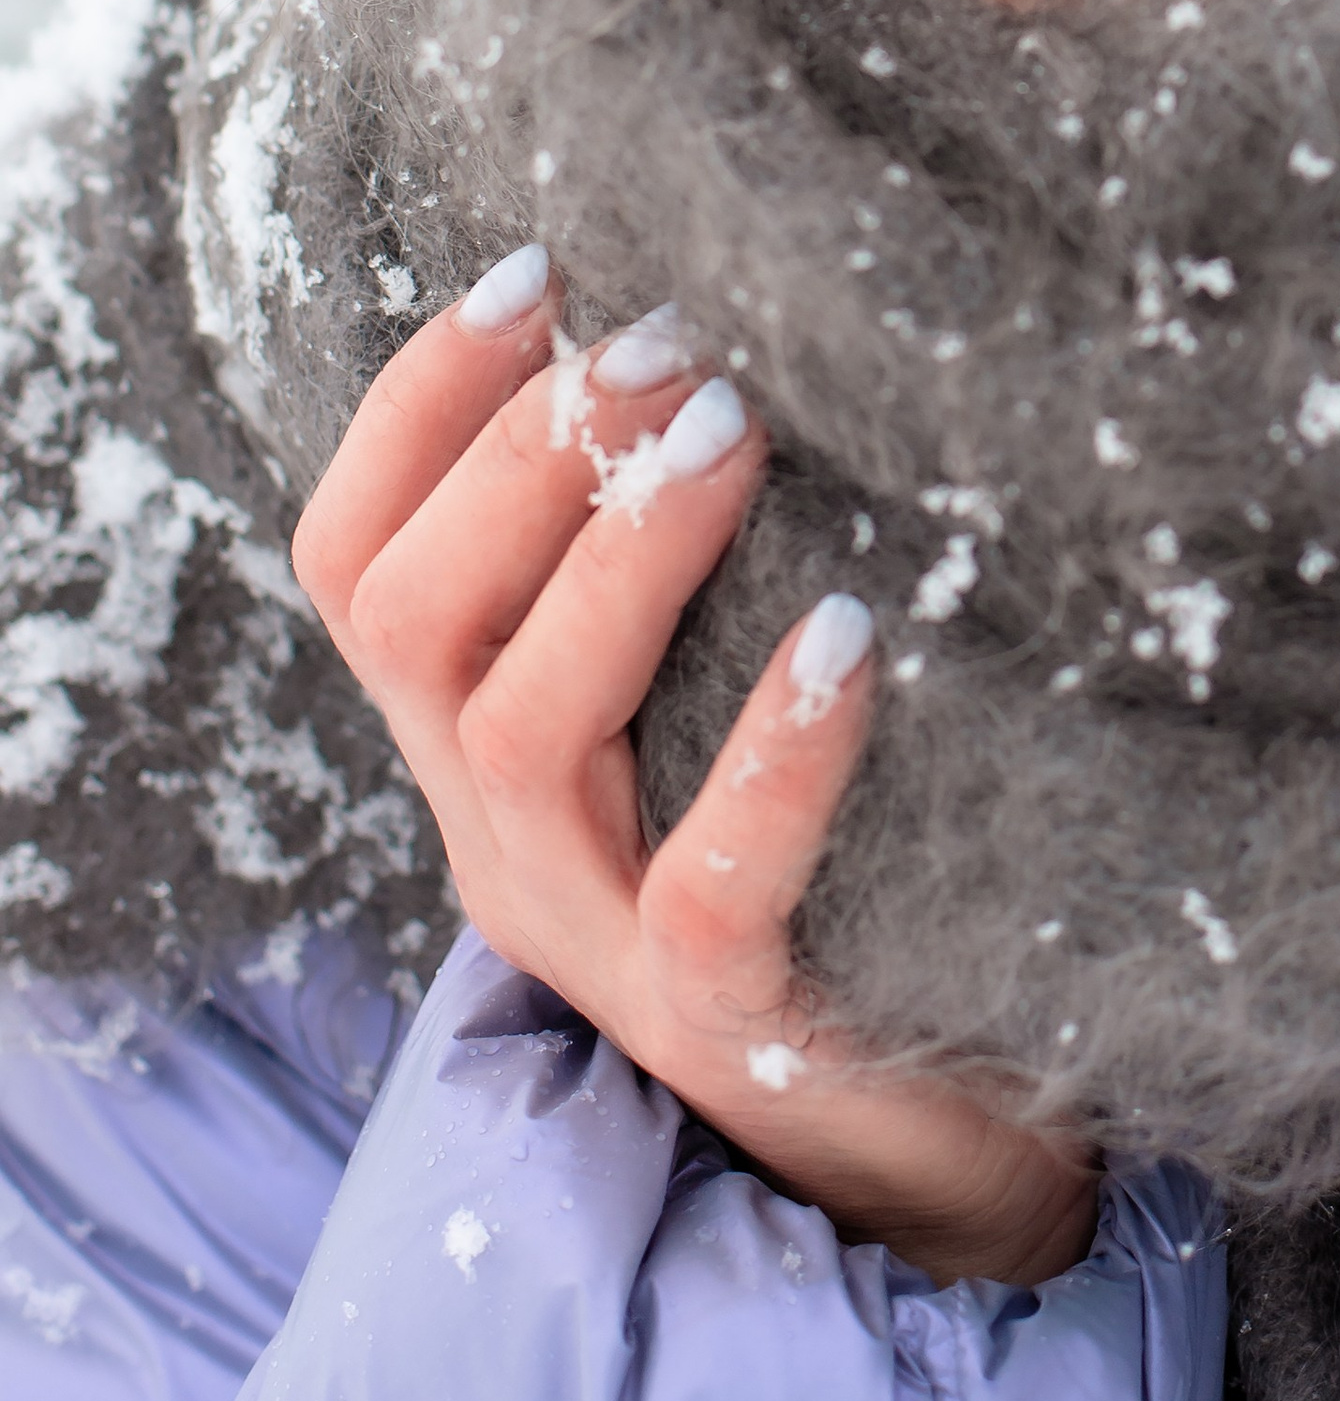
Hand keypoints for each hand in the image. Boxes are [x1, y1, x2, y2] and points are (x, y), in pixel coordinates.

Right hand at [292, 246, 1095, 1285]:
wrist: (921, 1128)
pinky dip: (771, 754)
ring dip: (619, 556)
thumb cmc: (821, 853)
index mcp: (475, 744)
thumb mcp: (697, 691)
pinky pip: (709, 888)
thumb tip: (718, 326)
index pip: (357, 565)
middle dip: (526, 454)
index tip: (531, 272)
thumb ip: (670, 556)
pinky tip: (847, 638)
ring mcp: (600, 940)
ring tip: (733, 428)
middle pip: (415, 625)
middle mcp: (505, 838)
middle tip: (668, 343)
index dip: (417, 409)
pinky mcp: (727, 1022)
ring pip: (524, 734)